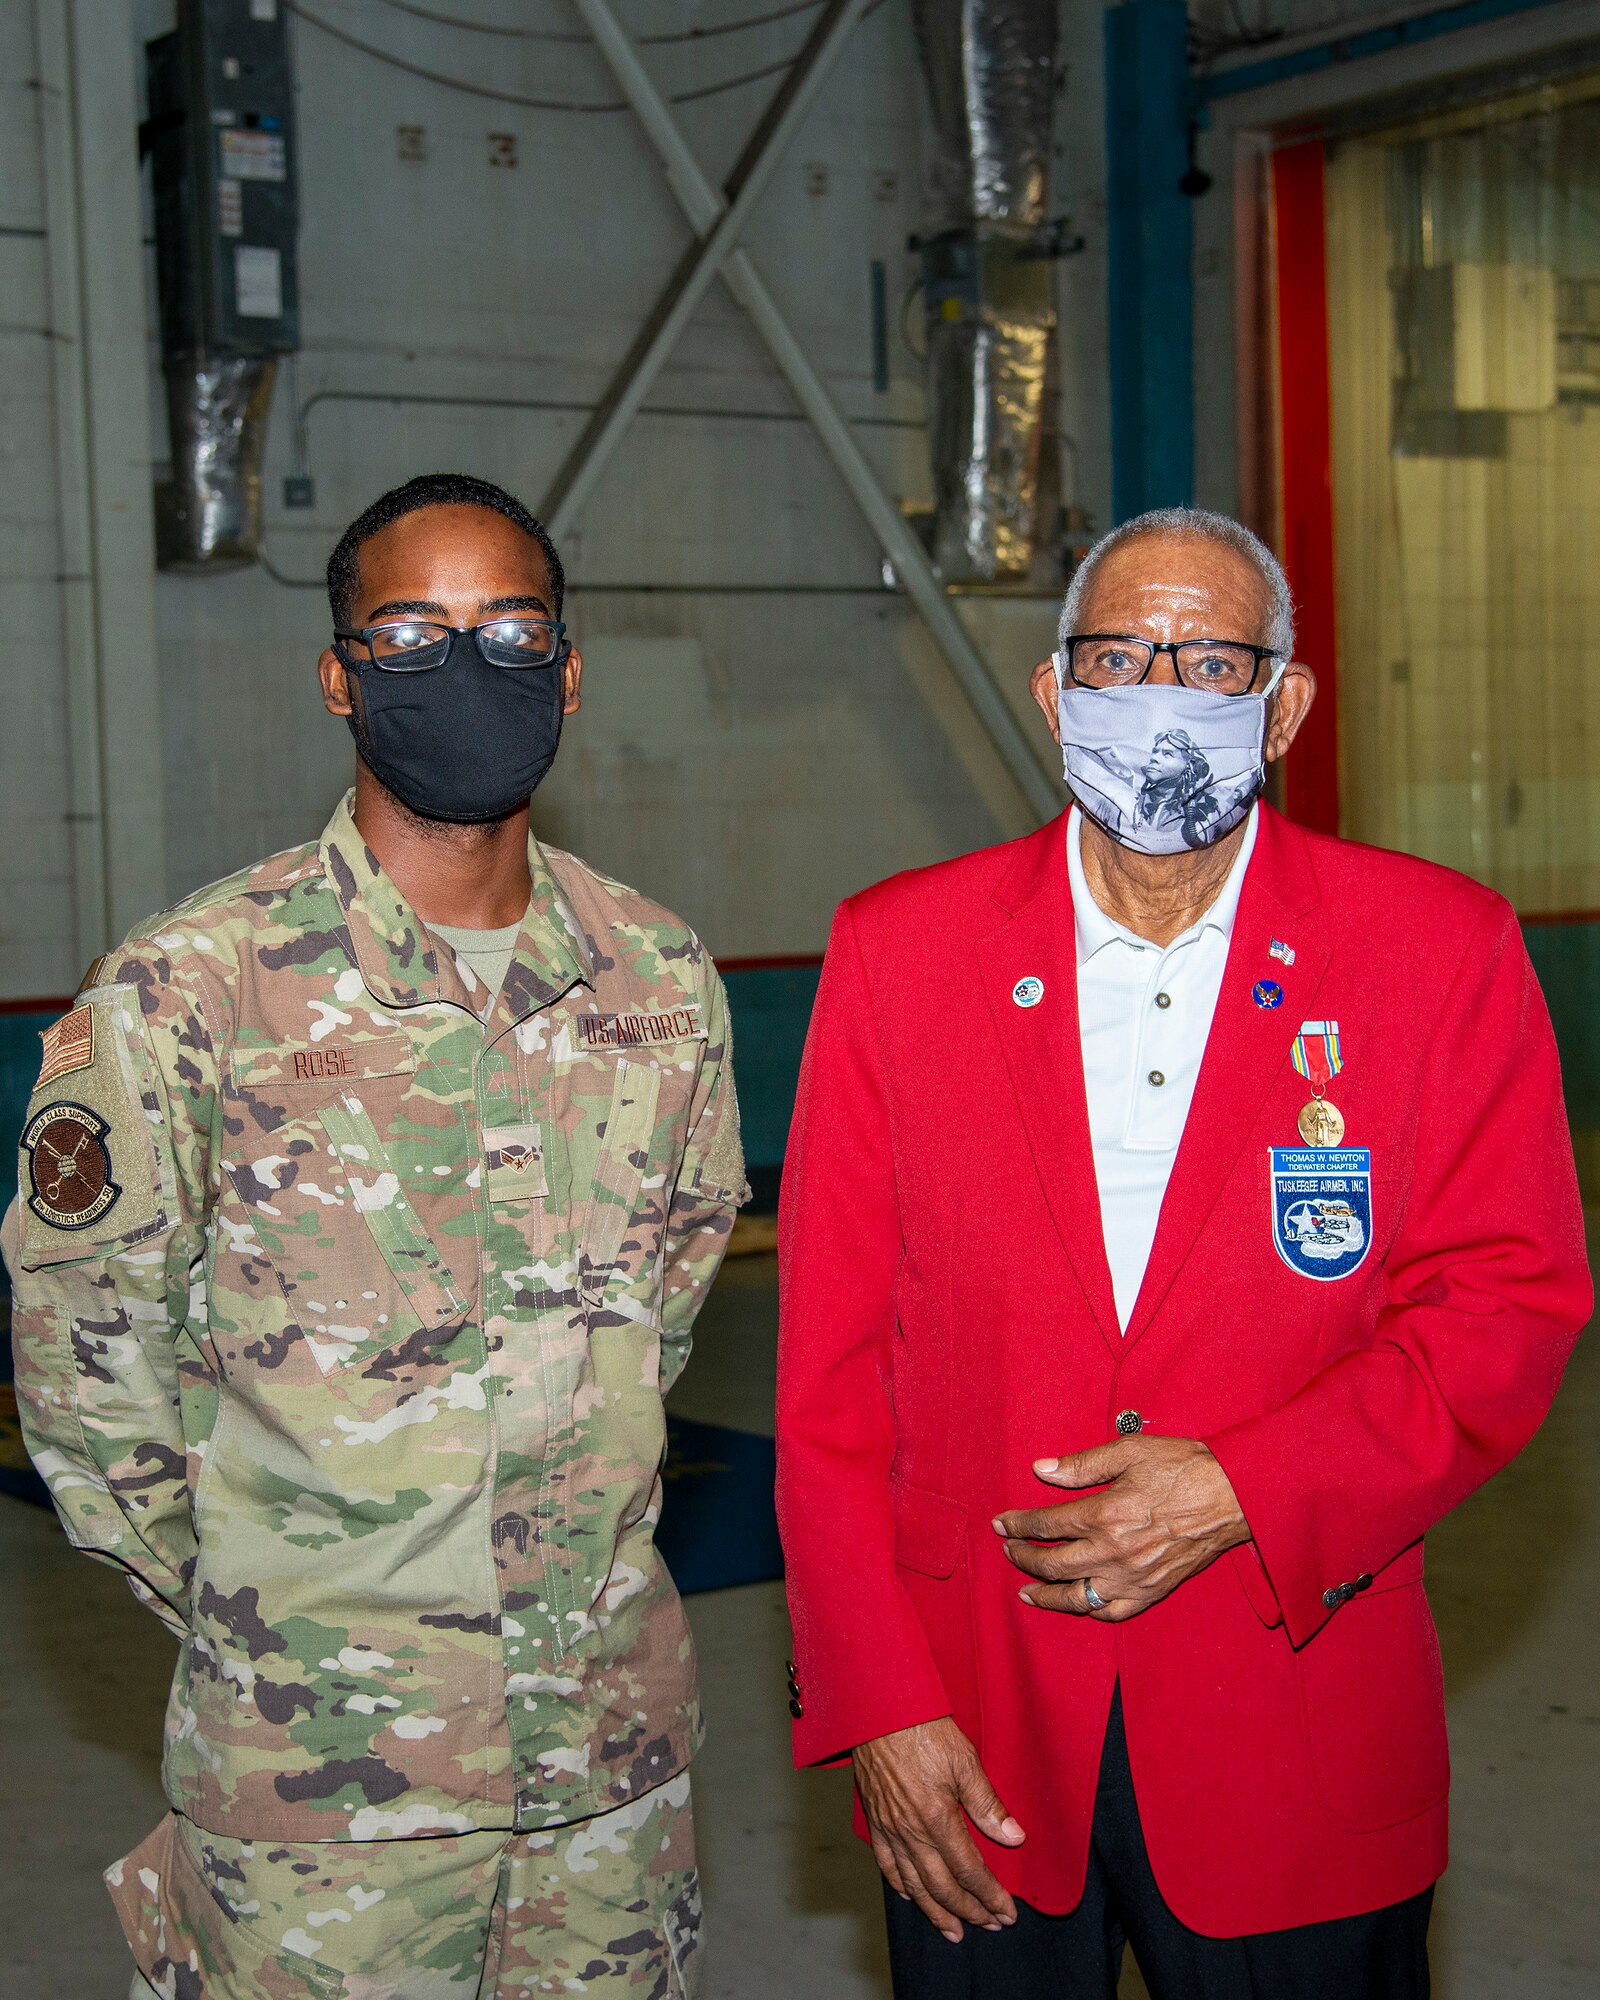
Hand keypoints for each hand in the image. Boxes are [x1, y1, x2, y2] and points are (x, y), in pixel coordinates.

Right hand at [853, 1716, 1024, 1941]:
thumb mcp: (964, 1759)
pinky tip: (911, 1897)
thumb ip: (987, 1803)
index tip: (1006, 1913)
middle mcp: (911, 1831)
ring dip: (936, 1911)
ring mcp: (889, 1828)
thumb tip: (1014, 1837)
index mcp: (937, 1818)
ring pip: (914, 1884)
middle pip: (943, 1886)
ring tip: (953, 1931)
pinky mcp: (874, 1820)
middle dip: (969, 1911)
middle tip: (989, 1926)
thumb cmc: (922, 1727)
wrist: (878, 1708)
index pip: (969, 1870)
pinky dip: (900, 1886)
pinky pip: (886, 1864)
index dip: (990, 1896)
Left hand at [995, 1436, 1248, 1620]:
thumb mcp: (1129, 1450)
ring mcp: (1133, 1577)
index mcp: (1105, 1514)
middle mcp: (1114, 1552)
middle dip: (1023, 1557)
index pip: (1046, 1525)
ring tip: (1025, 1591)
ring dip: (1045, 1594)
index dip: (1018, 1524)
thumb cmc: (1183, 1467)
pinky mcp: (1152, 1591)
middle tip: (1008, 1550)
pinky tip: (1074, 1604)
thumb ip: (1082, 1464)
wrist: (1234, 1496)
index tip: (1001, 1524)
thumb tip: (1041, 1469)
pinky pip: (1112, 1612)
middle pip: (1052, 1564)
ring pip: (1076, 1596)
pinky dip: (1088, 1611)